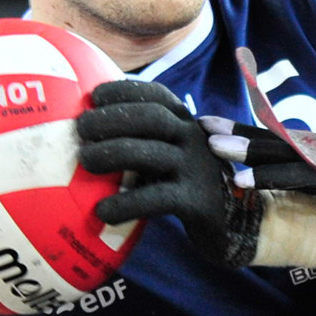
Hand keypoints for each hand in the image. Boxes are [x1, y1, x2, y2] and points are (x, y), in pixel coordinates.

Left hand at [77, 80, 265, 266]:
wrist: (234, 224)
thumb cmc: (188, 185)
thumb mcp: (171, 155)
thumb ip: (144, 141)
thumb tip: (88, 132)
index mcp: (187, 123)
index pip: (156, 95)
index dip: (124, 91)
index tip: (93, 96)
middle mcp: (196, 138)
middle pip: (151, 117)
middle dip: (112, 118)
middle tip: (80, 129)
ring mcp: (198, 168)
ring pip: (151, 153)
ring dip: (112, 153)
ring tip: (84, 162)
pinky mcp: (198, 201)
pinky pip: (156, 198)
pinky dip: (125, 204)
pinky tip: (102, 212)